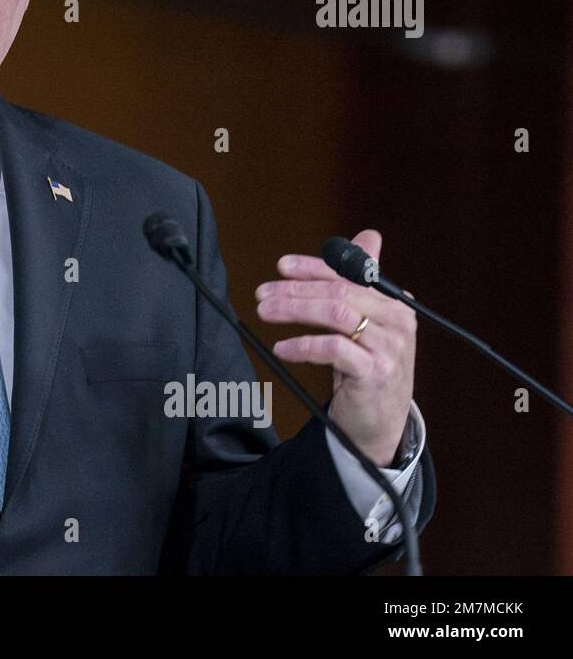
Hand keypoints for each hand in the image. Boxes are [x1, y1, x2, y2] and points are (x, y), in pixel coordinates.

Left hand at [253, 229, 414, 466]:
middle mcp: (396, 321)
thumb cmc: (369, 367)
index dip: (314, 267)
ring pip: (334, 314)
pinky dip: (302, 345)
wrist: (383, 422)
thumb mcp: (369, 322)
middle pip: (339, 291)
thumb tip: (368, 236)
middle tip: (263, 294)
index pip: (351, 274)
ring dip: (294, 310)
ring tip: (265, 312)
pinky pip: (332, 349)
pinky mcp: (373, 373)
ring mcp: (388, 348)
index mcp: (395, 303)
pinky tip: (281, 349)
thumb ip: (362, 282)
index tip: (282, 267)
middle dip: (295, 290)